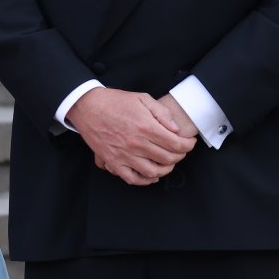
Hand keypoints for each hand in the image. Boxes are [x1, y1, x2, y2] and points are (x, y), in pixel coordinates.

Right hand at [66, 86, 195, 185]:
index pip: (175, 144)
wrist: (88, 107)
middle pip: (168, 158)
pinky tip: (151, 176)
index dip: (188, 145)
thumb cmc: (115, 101)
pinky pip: (132, 178)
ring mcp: (124, 155)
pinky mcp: (114, 162)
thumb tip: (176, 129)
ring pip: (153, 171)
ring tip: (169, 163)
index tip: (190, 143)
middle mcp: (137, 144)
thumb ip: (162, 113)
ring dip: (166, 169)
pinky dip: (145, 180)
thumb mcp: (142, 98)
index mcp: (146, 127)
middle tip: (181, 151)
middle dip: (180, 156)